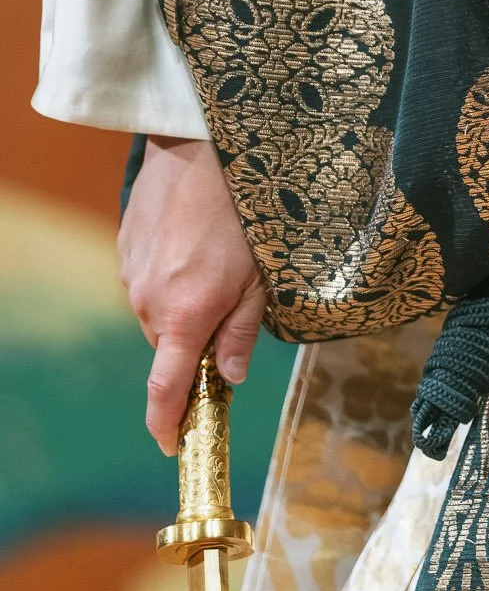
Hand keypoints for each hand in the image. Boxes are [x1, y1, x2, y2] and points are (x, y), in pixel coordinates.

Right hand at [118, 134, 264, 453]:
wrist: (202, 145)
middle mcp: (149, 303)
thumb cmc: (243, 210)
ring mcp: (132, 274)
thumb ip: (242, 331)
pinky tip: (194, 241)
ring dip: (183, 302)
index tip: (174, 445)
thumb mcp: (261, 276)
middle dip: (195, 342)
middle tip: (230, 308)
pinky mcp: (125, 246)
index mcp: (185, 317)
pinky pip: (147, 280)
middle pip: (169, 348)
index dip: (167, 425)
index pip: (165, 392)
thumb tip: (231, 377)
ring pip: (159, 312)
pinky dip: (170, 275)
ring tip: (215, 259)